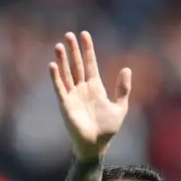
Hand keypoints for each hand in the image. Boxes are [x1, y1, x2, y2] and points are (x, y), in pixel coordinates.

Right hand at [49, 31, 131, 159]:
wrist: (96, 145)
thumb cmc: (107, 129)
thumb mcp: (120, 107)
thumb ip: (123, 89)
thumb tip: (126, 68)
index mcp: (95, 88)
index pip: (90, 64)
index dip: (88, 50)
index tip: (84, 35)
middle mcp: (82, 89)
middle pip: (76, 65)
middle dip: (73, 51)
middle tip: (69, 34)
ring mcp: (73, 96)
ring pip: (66, 74)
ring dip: (63, 60)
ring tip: (59, 45)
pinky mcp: (65, 105)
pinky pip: (60, 88)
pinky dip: (56, 77)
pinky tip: (53, 65)